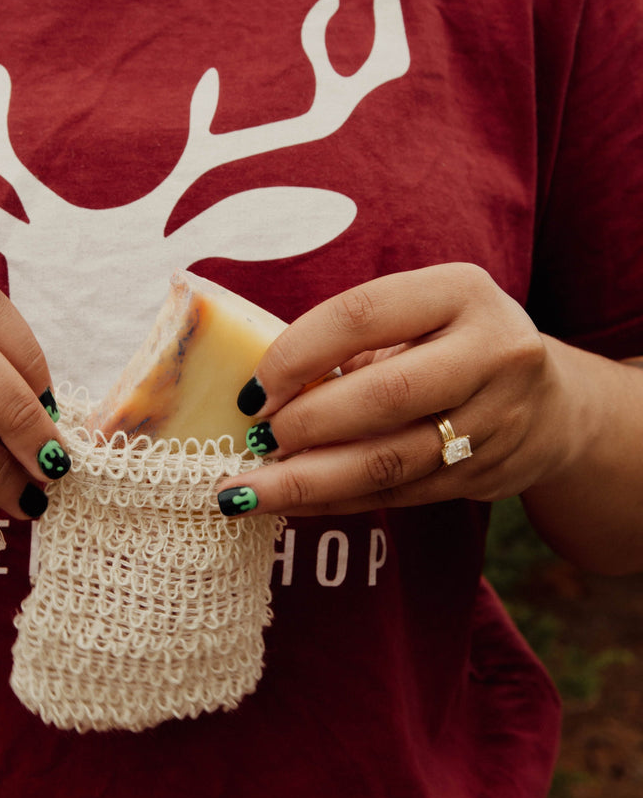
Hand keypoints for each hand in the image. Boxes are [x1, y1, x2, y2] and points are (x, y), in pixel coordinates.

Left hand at [217, 263, 573, 516]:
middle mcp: (491, 352)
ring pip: (388, 461)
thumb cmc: (451, 346)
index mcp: (460, 292)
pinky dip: (334, 502)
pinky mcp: (485, 475)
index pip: (361, 317)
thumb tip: (260, 394)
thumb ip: (350, 342)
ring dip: (307, 482)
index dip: (296, 355)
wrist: (551, 405)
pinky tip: (288, 505)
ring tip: (247, 491)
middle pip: (383, 397)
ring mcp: (496, 420)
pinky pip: (394, 495)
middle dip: (306, 424)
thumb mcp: (417, 315)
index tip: (253, 391)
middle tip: (256, 440)